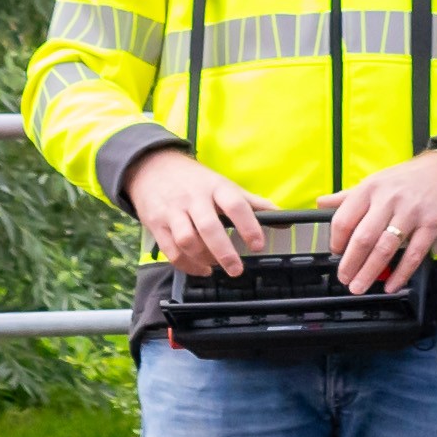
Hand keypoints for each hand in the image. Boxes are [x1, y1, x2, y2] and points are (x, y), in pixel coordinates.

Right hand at [124, 148, 268, 279]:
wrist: (151, 166)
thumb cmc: (195, 180)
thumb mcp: (224, 185)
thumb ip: (254, 203)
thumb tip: (285, 218)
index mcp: (215, 187)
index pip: (235, 205)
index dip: (248, 226)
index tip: (258, 245)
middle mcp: (193, 198)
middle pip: (209, 227)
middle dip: (224, 252)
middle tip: (236, 269)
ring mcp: (173, 211)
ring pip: (186, 240)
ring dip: (203, 258)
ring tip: (215, 266)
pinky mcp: (156, 224)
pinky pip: (171, 251)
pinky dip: (187, 265)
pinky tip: (200, 268)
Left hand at [324, 148, 436, 294]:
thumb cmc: (410, 178)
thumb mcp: (376, 180)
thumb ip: (348, 195)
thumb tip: (321, 203)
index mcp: (370, 189)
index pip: (345, 218)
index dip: (336, 240)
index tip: (336, 253)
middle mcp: (388, 200)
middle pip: (363, 237)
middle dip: (350, 263)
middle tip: (344, 279)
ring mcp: (410, 214)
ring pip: (385, 248)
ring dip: (370, 272)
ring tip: (360, 286)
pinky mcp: (431, 226)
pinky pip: (413, 255)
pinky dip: (401, 273)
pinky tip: (391, 285)